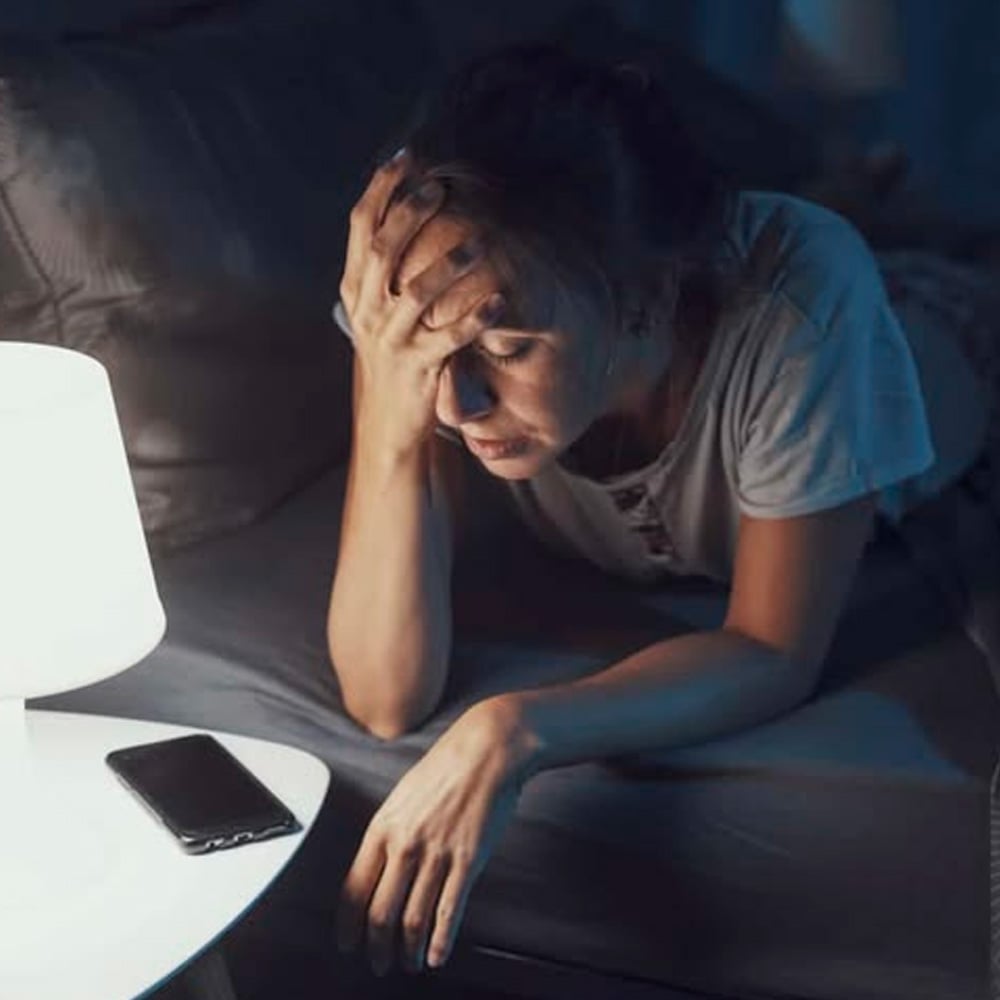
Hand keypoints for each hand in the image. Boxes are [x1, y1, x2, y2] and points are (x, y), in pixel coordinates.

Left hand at [337, 701, 526, 975]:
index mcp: (383, 827)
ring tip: (408, 964)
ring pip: (413, 919)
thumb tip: (379, 867)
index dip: (348, 925)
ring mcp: (437, 854)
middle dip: (376, 948)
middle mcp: (405, 844)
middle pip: (380, 913)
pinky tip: (436, 956)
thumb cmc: (447, 767)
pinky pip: (449, 911)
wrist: (487, 749)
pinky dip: (440, 941)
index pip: (353, 889)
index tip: (348, 943)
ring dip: (407, 951)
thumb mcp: (403, 795)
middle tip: (378, 964)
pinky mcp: (468, 860)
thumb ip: (390, 832)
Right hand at [339, 149, 504, 456]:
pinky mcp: (418, 369)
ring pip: (416, 294)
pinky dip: (475, 318)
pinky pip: (448, 339)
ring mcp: (390, 341)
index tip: (406, 157)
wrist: (387, 426)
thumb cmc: (394, 359)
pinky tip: (499, 301)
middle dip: (410, 215)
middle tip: (439, 188)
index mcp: (356, 291)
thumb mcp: (380, 312)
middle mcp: (368, 312)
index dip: (381, 189)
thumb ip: (388, 271)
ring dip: (449, 265)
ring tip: (480, 244)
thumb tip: (408, 210)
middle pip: (383, 251)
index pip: (360, 229)